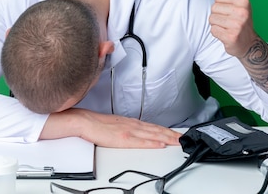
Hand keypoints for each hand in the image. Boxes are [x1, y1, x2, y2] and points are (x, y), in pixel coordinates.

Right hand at [41, 109, 180, 147]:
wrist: (83, 121)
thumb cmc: (96, 124)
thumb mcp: (115, 124)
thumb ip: (126, 127)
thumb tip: (136, 132)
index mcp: (130, 122)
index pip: (153, 127)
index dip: (166, 131)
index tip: (177, 134)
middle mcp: (132, 125)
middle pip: (156, 130)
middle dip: (171, 135)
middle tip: (184, 138)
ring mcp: (128, 131)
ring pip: (151, 135)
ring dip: (166, 138)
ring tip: (177, 141)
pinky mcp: (122, 138)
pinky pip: (140, 142)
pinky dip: (152, 143)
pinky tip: (160, 145)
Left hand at [209, 0, 258, 57]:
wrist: (249, 44)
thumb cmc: (242, 19)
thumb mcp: (243, 0)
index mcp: (244, 1)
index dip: (222, 4)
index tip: (232, 10)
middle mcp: (242, 12)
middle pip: (213, 8)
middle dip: (219, 15)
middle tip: (230, 21)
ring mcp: (237, 25)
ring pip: (212, 20)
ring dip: (217, 25)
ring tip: (228, 28)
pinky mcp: (231, 37)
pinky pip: (213, 31)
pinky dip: (218, 34)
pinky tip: (227, 35)